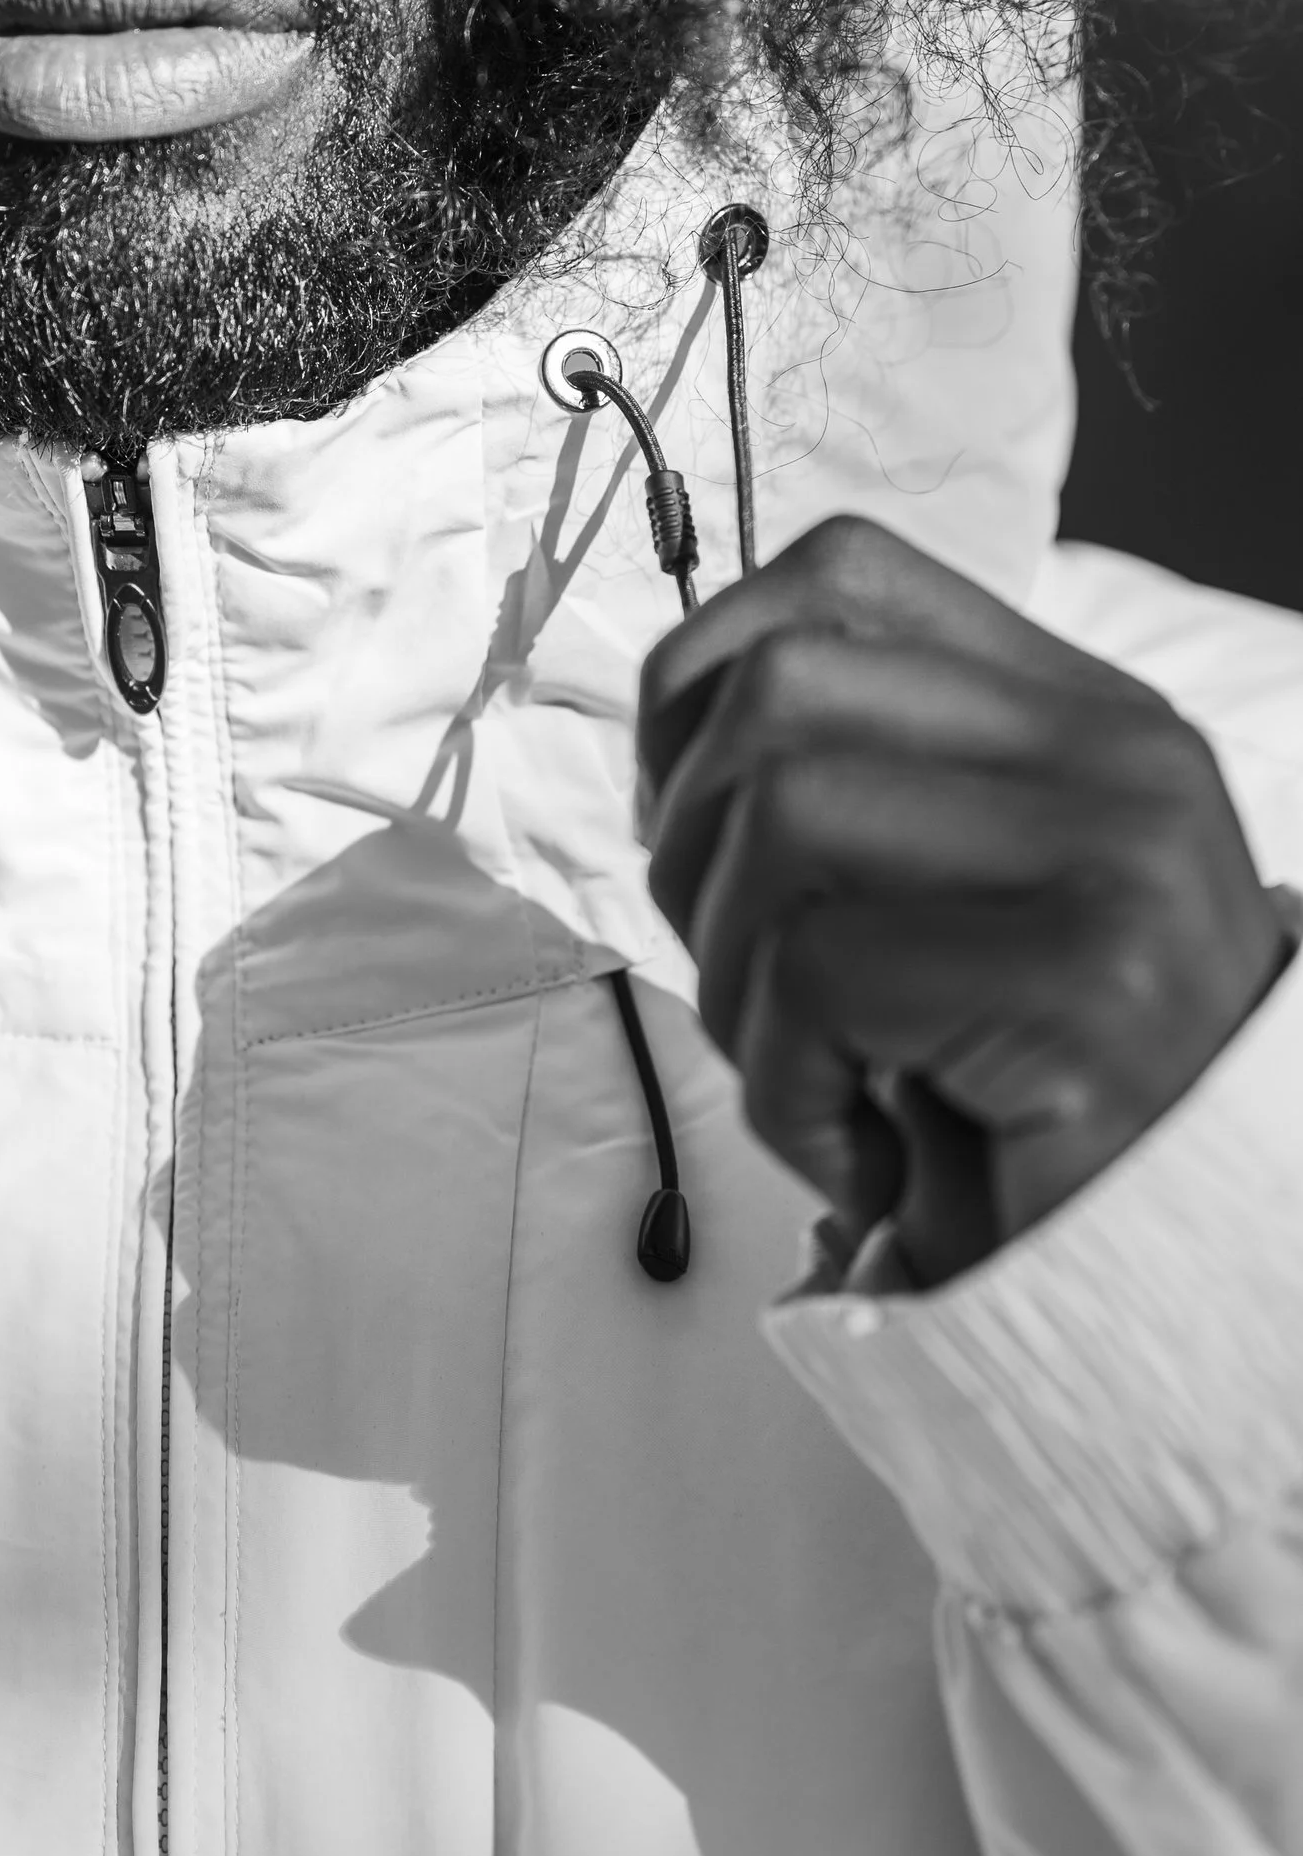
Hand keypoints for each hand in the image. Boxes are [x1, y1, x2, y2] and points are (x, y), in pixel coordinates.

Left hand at [637, 516, 1288, 1285]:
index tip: (696, 826)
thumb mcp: (959, 903)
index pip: (841, 574)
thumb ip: (863, 788)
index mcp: (1084, 714)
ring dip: (733, 979)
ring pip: (780, 819)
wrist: (1184, 1280)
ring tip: (816, 1075)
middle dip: (690, 850)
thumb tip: (671, 736)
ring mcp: (1117, 860)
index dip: (705, 684)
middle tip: (749, 987)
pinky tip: (867, 1154)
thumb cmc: (1037, 1105)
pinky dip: (787, 1089)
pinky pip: (816, 977)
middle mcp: (1116, 758)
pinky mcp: (1086, 985)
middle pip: (778, 692)